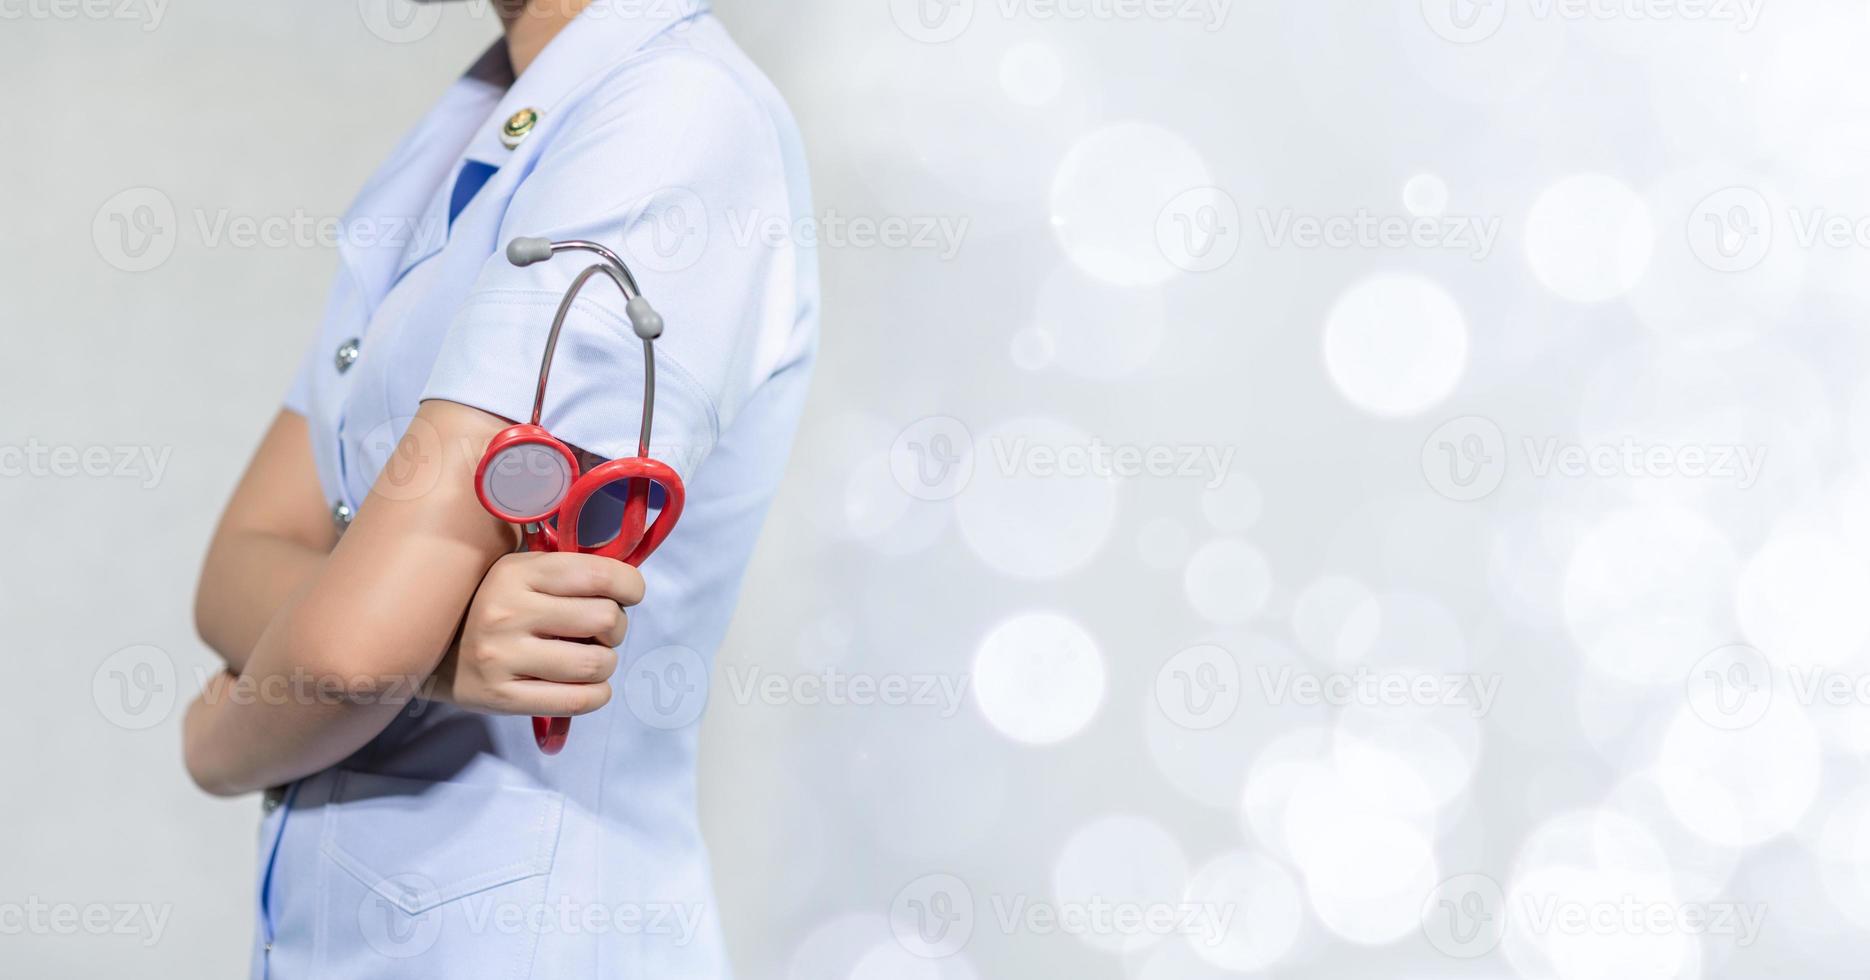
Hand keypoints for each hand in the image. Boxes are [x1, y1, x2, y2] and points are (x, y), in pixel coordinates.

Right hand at [433, 551, 644, 716]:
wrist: (429, 652)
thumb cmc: (492, 606)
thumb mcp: (519, 573)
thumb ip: (566, 572)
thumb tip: (626, 583)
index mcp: (518, 572)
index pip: (598, 574)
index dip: (630, 585)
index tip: (629, 594)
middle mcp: (508, 612)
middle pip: (605, 619)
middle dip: (615, 627)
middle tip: (600, 632)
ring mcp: (503, 657)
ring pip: (597, 663)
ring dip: (606, 663)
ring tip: (589, 659)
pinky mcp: (502, 697)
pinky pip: (579, 700)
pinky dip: (597, 694)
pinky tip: (588, 686)